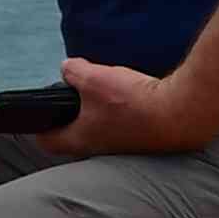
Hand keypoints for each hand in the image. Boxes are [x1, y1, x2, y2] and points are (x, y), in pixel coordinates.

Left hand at [36, 53, 218, 157]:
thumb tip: (66, 68)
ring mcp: (121, 147)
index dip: (38, 127)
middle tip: (70, 97)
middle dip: (69, 116)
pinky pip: (122, 126)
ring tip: (100, 92)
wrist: (181, 113)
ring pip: (99, 130)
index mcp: (79, 140)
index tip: (37, 115)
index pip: (46, 142)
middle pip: (74, 136)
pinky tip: (127, 95)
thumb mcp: (94, 79)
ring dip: (96, 114)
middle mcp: (98, 149)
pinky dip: (120, 113)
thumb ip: (74, 72)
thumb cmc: (134, 102)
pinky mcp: (141, 139)